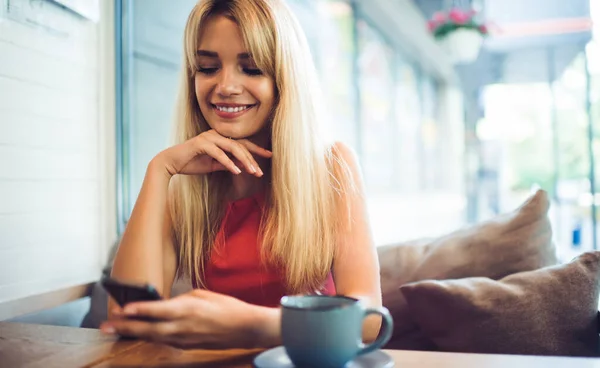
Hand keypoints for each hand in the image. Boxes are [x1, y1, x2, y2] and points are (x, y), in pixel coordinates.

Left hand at [100, 289, 263, 349]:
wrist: (244, 328)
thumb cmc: (226, 307)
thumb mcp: (202, 295)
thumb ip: (181, 300)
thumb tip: (166, 304)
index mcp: (188, 309)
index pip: (158, 310)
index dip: (138, 310)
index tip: (122, 309)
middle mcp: (183, 326)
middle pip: (149, 329)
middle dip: (126, 327)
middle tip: (106, 325)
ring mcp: (184, 339)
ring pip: (153, 337)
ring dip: (133, 333)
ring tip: (115, 330)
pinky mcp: (186, 346)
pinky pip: (163, 341)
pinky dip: (148, 337)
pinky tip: (138, 334)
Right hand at [155, 130, 271, 177]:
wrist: (170, 163)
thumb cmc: (192, 163)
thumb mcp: (214, 165)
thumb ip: (227, 163)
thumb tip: (242, 167)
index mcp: (220, 138)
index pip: (242, 143)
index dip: (257, 150)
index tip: (270, 156)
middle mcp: (216, 134)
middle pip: (240, 145)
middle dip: (253, 158)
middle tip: (261, 172)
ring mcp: (209, 137)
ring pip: (232, 147)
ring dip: (244, 160)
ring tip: (253, 172)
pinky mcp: (201, 143)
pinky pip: (219, 153)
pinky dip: (228, 163)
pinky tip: (237, 172)